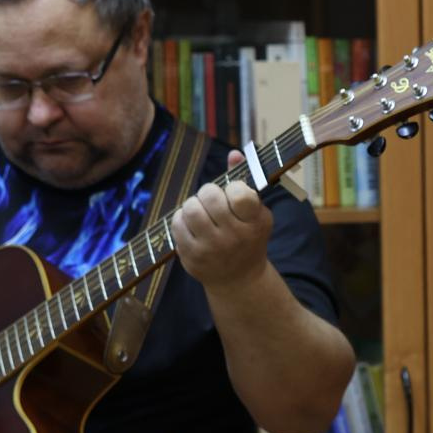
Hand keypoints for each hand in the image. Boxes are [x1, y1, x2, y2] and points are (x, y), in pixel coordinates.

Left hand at [172, 151, 274, 292]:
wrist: (239, 279)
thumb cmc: (248, 237)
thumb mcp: (255, 212)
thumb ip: (244, 180)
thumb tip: (234, 153)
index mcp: (255, 222)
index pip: (239, 193)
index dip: (232, 187)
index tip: (234, 194)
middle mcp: (235, 237)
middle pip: (209, 195)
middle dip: (208, 192)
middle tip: (212, 200)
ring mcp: (212, 249)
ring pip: (190, 208)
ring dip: (193, 205)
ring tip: (200, 212)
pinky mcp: (192, 257)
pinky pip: (177, 224)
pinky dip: (182, 219)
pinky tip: (192, 225)